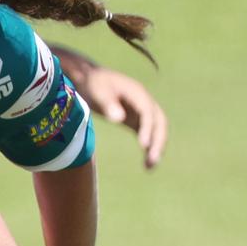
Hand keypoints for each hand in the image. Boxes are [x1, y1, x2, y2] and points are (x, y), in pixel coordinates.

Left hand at [58, 51, 167, 168]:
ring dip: (156, 147)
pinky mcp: (135, 119)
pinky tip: (146, 164)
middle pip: (158, 123)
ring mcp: (141, 111)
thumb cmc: (92, 83)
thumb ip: (108, 104)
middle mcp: (144, 102)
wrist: (87, 78)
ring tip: (149, 168)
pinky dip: (148, 147)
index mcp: (137, 93)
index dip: (147, 128)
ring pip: (156, 131)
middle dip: (158, 141)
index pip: (147, 112)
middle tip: (152, 160)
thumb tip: (119, 118)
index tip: (143, 145)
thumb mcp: (97, 91)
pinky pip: (147, 135)